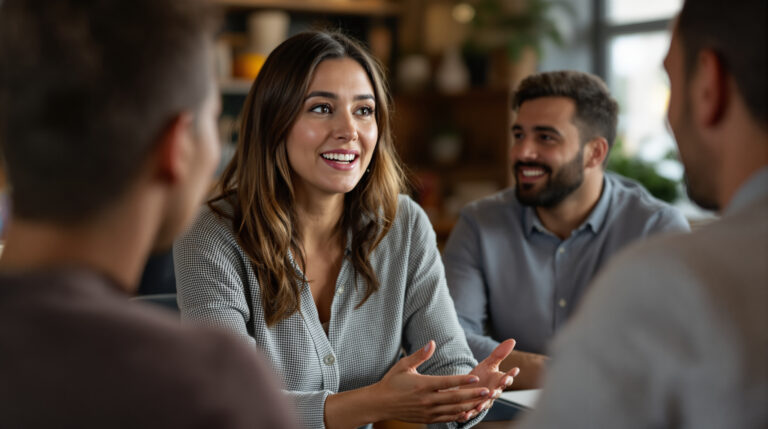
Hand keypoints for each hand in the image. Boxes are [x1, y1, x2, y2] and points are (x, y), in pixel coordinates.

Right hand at [369, 340, 491, 423]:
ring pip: (454, 409)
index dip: (463, 380)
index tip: (476, 377)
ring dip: (470, 405)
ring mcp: (428, 411)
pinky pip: (447, 418)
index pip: (447, 382)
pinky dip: (459, 416)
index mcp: (423, 385)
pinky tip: (470, 412)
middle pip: (455, 397)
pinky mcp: (428, 419)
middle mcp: (427, 400)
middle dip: (473, 394)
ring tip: (484, 401)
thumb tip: (432, 342)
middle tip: (488, 391)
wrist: (380, 403)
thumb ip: (420, 354)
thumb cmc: (392, 382)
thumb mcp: (404, 365)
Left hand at [459, 339, 519, 420]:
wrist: (468, 389)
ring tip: (480, 404)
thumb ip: (500, 354)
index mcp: (498, 381)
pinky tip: (465, 414)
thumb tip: (512, 340)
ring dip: (483, 404)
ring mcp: (483, 401)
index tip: (515, 370)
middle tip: (496, 390)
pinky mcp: (472, 408)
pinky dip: (469, 414)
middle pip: (497, 393)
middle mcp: (493, 392)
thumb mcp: (489, 363)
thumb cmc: (481, 376)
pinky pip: (471, 412)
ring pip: (485, 404)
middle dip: (497, 392)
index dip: (511, 375)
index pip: (507, 378)